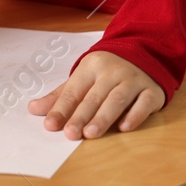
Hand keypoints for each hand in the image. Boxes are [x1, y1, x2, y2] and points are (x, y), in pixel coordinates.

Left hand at [27, 51, 165, 138]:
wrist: (146, 51)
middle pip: (94, 96)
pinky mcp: (152, 90)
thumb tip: (33, 109)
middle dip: (81, 115)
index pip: (74, 90)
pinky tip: (124, 127)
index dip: (62, 108)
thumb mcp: (84, 77)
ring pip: (117, 99)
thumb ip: (61, 95)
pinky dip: (135, 115)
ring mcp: (134, 80)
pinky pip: (144, 102)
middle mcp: (113, 72)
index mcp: (92, 67)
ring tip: (91, 133)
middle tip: (71, 134)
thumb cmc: (108, 71)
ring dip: (104, 116)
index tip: (51, 125)